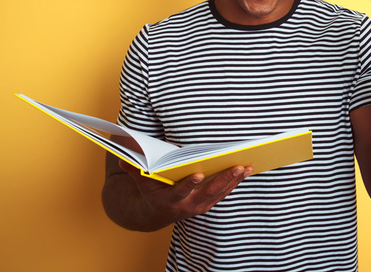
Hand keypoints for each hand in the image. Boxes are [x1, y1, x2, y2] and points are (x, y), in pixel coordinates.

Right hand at [118, 160, 252, 226]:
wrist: (154, 213)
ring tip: (247, 165)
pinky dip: (234, 182)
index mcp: (170, 200)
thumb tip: (123, 158)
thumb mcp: (139, 181)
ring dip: (234, 180)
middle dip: (224, 179)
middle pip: (208, 192)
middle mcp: (187, 206)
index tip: (199, 173)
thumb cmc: (148, 190)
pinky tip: (245, 170)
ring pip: (219, 193)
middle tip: (238, 166)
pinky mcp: (207, 203)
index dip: (189, 184)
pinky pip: (223, 193)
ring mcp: (199, 206)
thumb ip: (134, 169)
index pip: (181, 192)